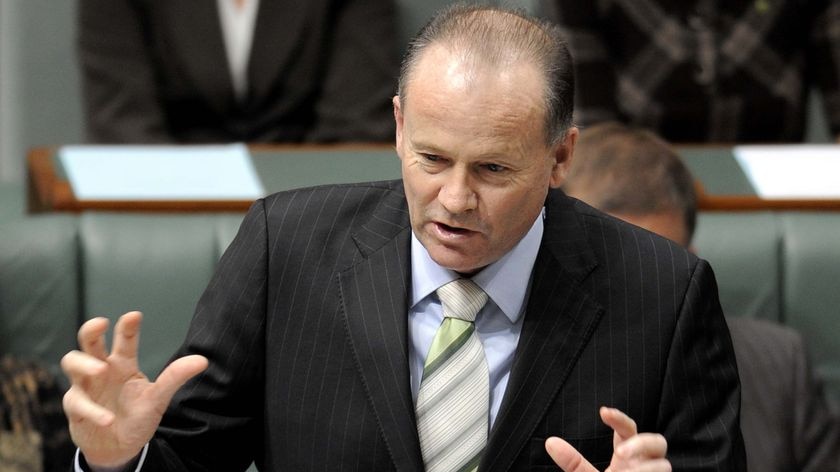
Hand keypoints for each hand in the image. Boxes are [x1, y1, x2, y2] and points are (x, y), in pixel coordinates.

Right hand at [61, 311, 207, 467]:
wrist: (120, 447)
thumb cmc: (137, 416)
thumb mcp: (159, 397)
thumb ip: (175, 377)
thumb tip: (202, 360)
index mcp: (123, 363)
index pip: (125, 339)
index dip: (128, 326)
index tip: (134, 315)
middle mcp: (102, 369)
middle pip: (89, 342)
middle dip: (91, 330)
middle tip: (100, 323)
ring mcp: (86, 386)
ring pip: (72, 363)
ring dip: (85, 364)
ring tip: (101, 369)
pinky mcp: (76, 408)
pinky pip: (77, 403)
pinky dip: (92, 410)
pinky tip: (108, 419)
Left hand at [545, 407, 669, 471]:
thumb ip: (573, 463)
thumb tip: (550, 442)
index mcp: (627, 456)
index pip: (628, 430)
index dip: (619, 419)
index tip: (603, 412)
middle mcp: (644, 465)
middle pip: (658, 441)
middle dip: (641, 443)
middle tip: (621, 454)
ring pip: (664, 465)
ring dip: (646, 469)